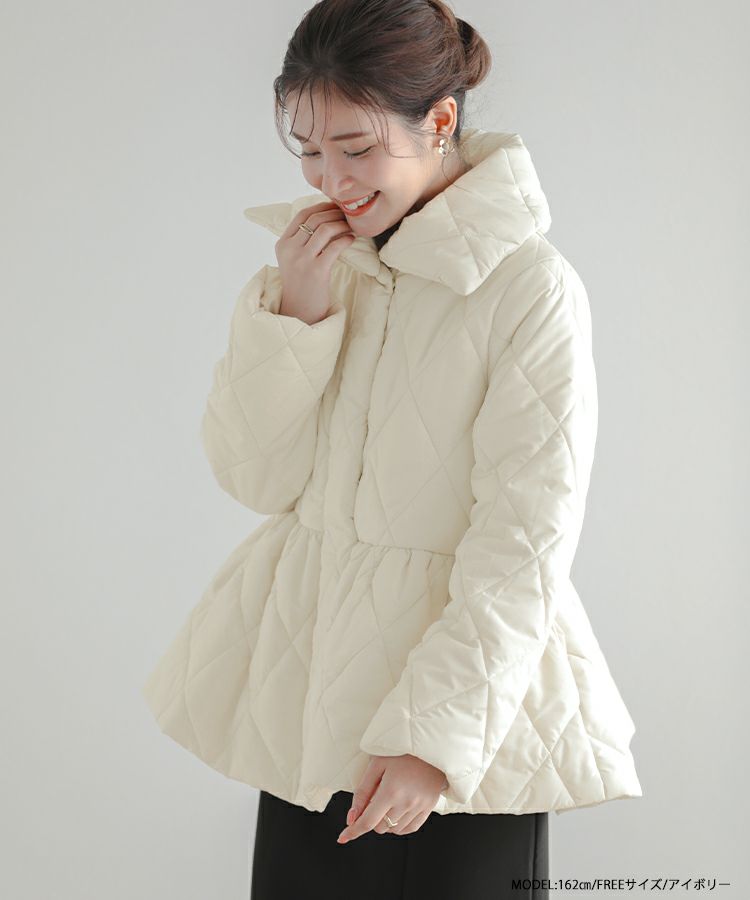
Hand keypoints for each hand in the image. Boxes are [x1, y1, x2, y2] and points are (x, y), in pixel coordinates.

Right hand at [275, 201, 355, 324]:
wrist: (300, 311)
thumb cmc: (301, 284)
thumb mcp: (293, 259)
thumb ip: (301, 240)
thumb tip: (323, 217)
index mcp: (282, 244)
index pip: (302, 214)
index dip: (321, 206)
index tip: (335, 206)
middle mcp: (290, 249)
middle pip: (315, 219)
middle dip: (334, 213)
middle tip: (347, 215)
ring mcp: (302, 260)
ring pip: (325, 230)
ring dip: (341, 225)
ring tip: (350, 227)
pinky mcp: (316, 271)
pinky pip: (335, 246)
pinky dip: (346, 239)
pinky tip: (351, 239)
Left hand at [337, 754, 447, 842]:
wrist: (430, 745)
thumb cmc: (400, 751)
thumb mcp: (377, 764)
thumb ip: (362, 791)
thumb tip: (351, 817)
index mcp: (390, 791)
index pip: (368, 822)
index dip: (353, 831)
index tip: (342, 838)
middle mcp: (406, 803)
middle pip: (380, 827)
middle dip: (371, 818)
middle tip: (375, 799)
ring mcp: (419, 806)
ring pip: (394, 830)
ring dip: (385, 822)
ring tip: (388, 801)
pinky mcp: (429, 807)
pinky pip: (410, 828)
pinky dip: (400, 825)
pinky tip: (398, 811)